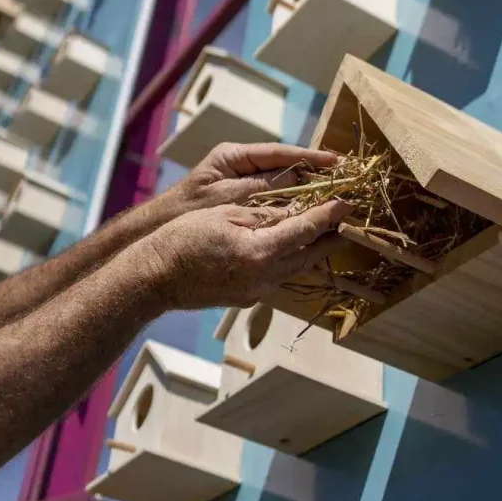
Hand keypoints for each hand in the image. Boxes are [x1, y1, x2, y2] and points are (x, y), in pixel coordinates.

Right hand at [143, 199, 348, 309]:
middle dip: (329, 236)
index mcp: (259, 251)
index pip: (305, 230)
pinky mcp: (247, 299)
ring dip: (313, 250)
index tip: (346, 202)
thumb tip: (295, 210)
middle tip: (347, 219)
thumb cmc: (183, 238)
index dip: (328, 215)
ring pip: (296, 268)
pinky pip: (278, 277)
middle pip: (308, 254)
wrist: (154, 277)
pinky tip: (292, 250)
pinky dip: (291, 260)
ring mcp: (256, 292)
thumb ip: (263, 214)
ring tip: (327, 233)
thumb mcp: (225, 214)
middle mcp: (263, 277)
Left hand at [171, 142, 338, 212]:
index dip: (310, 157)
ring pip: (284, 188)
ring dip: (307, 195)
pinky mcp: (243, 207)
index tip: (336, 162)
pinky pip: (275, 206)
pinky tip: (310, 221)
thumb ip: (260, 187)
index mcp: (234, 155)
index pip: (280, 152)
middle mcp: (241, 166)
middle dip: (314, 175)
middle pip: (286, 167)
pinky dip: (291, 212)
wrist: (162, 238)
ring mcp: (243, 186)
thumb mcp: (225, 196)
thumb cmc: (187, 210)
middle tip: (344, 181)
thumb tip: (298, 179)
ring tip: (335, 200)